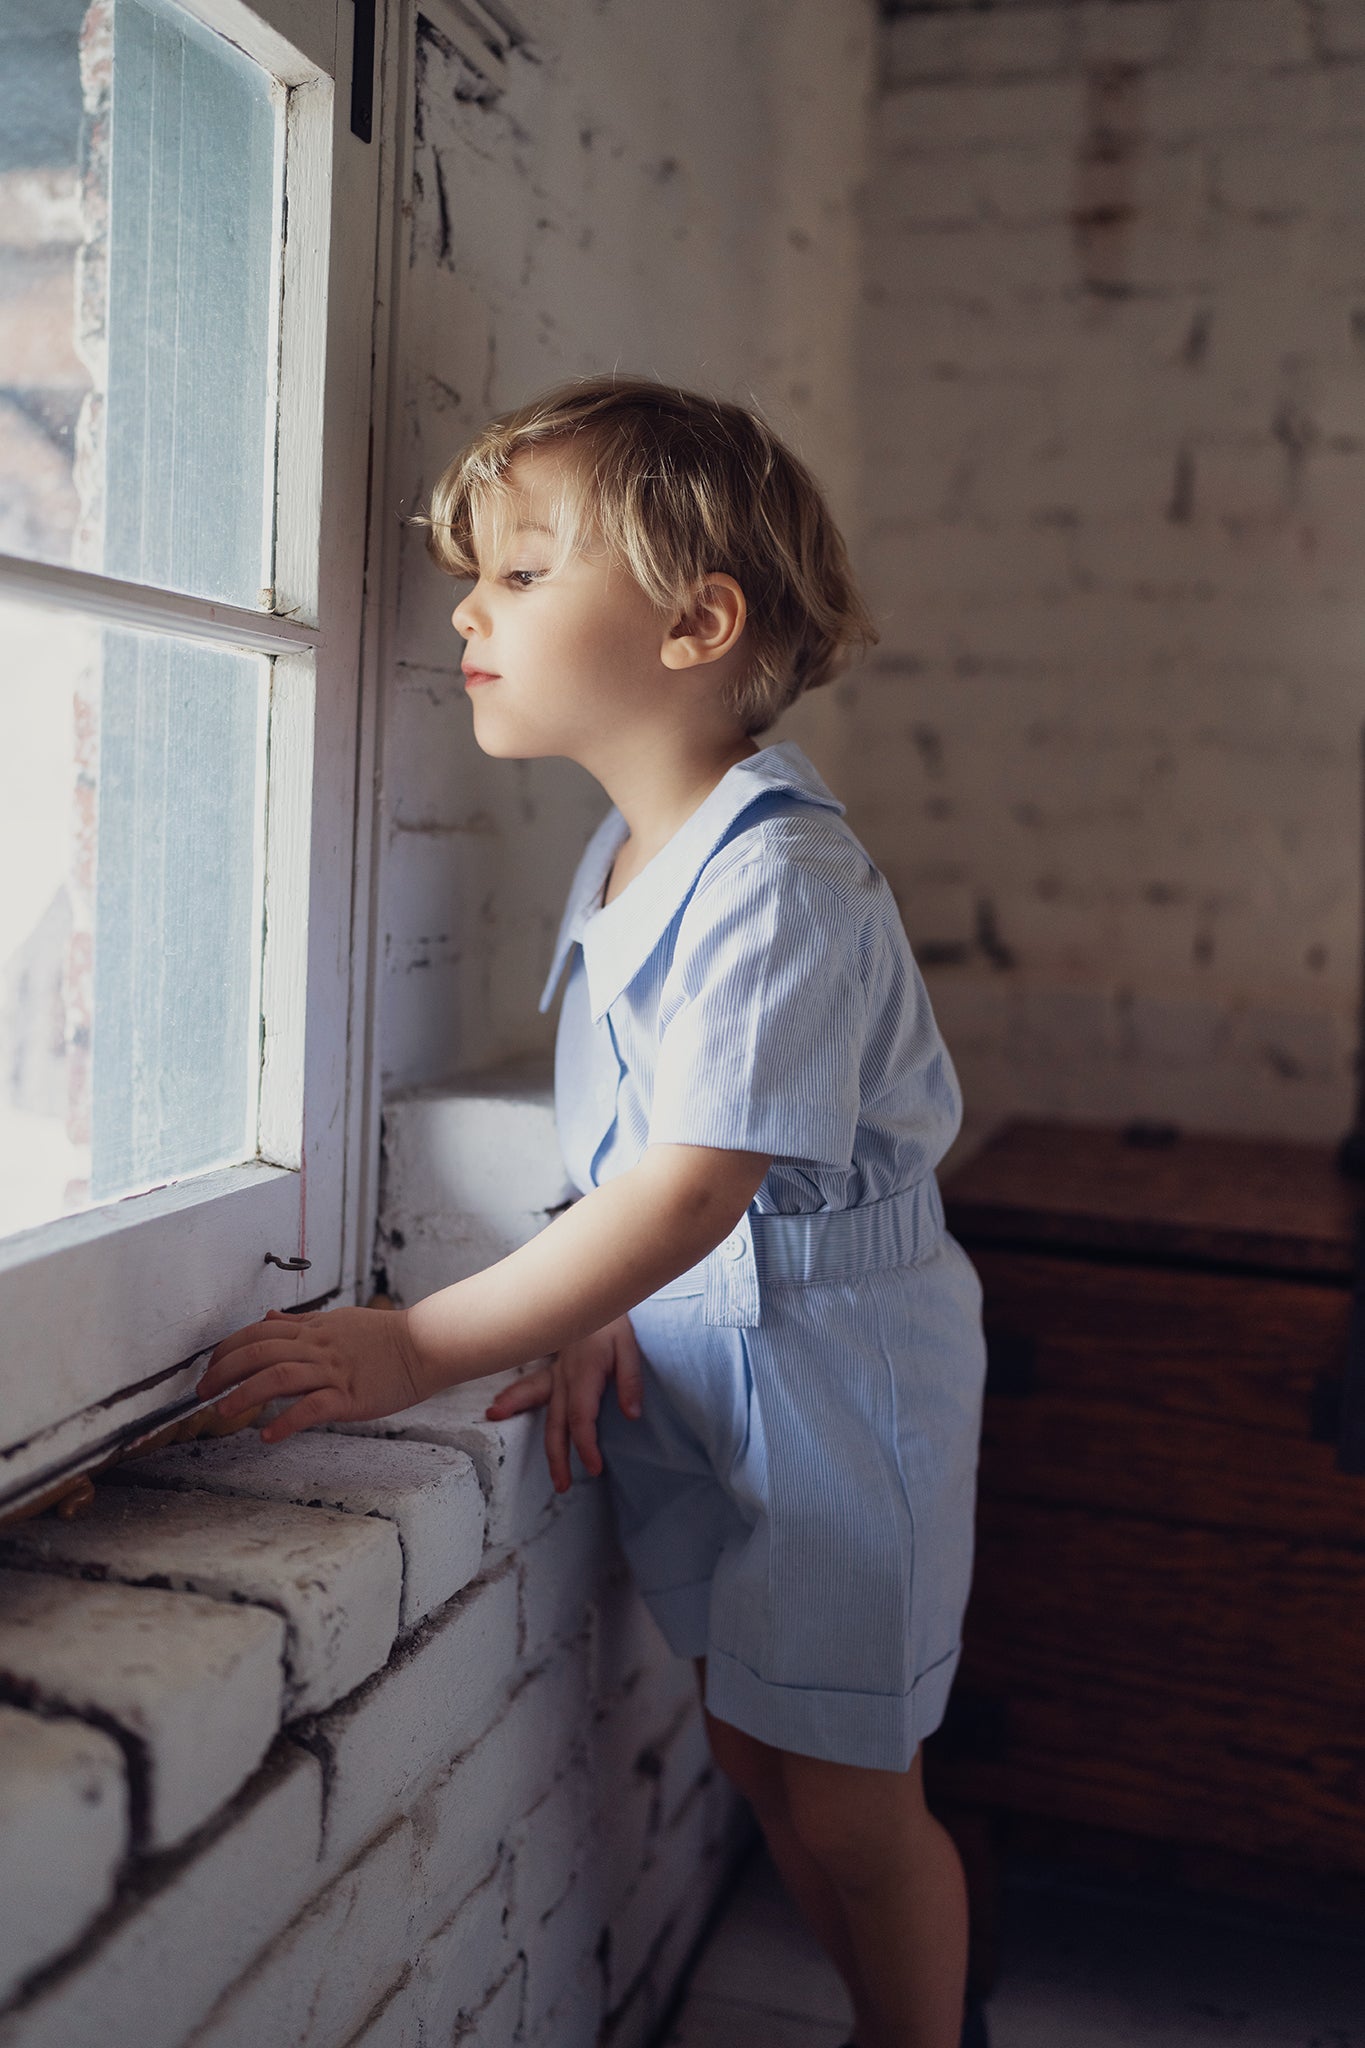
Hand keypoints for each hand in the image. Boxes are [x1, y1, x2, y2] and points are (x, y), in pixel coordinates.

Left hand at [196, 1305, 429, 1445]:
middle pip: (260, 1352)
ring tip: (224, 1412)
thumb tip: (266, 1318)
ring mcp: (334, 1371)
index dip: (228, 1349)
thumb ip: (301, 1323)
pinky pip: (313, 1407)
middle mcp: (318, 1347)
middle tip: (202, 1392)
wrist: (425, 1346)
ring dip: (246, 1394)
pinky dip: (287, 1421)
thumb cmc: (384, 1337)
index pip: (258, 1333)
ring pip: (280, 1377)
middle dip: (225, 1372)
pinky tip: (268, 1435)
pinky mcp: (350, 1396)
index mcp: (313, 1330)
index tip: (210, 1368)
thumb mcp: (338, 1320)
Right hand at [484, 1313, 643, 1493]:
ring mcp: (555, 1370)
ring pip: (534, 1400)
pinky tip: (498, 1410)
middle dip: (557, 1456)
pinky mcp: (552, 1365)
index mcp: (585, 1374)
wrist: (598, 1293)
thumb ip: (630, 1381)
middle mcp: (565, 1375)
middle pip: (556, 1422)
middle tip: (562, 1485)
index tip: (593, 1468)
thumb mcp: (630, 1347)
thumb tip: (631, 1415)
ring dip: (518, 1418)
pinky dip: (515, 1398)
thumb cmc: (616, 1321)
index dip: (586, 1446)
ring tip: (500, 1433)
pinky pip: (532, 1385)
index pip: (581, 1419)